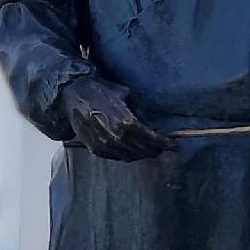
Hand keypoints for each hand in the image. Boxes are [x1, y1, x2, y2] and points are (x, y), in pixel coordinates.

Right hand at [59, 75, 174, 161]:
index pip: (153, 139)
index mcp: (127, 122)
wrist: (74, 96)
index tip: (174, 145)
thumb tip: (150, 120)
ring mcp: (106, 146)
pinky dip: (126, 155)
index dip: (166, 143)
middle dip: (155, 150)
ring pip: (131, 157)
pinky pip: (117, 157)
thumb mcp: (125, 95)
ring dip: (141, 154)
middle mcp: (118, 137)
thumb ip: (138, 110)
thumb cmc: (100, 91)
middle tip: (162, 147)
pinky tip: (130, 149)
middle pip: (144, 151)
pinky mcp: (96, 150)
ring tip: (147, 149)